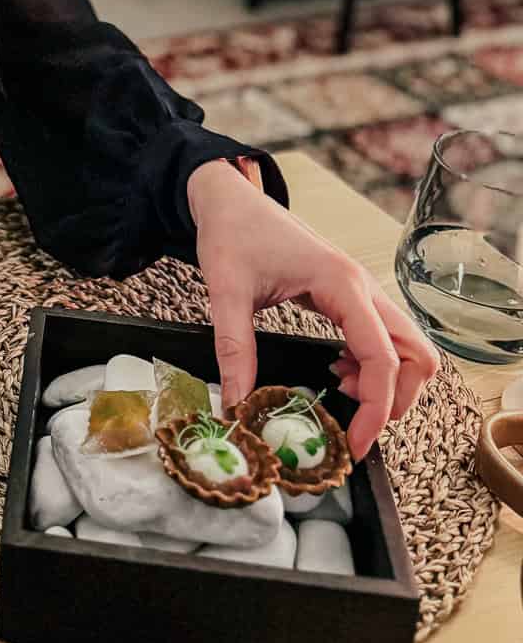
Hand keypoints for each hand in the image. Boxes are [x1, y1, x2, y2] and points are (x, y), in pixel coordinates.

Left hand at [187, 159, 438, 460]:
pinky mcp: (350, 294)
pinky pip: (383, 337)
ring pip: (407, 346)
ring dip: (387, 381)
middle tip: (354, 424)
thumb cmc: (232, 233)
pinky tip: (337, 370)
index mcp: (341, 284)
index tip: (354, 444)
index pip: (383, 356)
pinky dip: (373, 364)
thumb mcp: (226, 292)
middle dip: (397, 399)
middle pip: (416, 353)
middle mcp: (362, 287)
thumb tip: (238, 404)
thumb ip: (234, 349)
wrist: (230, 198)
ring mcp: (361, 290)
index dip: (378, 408)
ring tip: (340, 393)